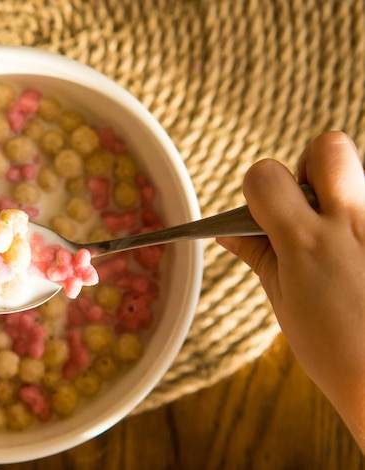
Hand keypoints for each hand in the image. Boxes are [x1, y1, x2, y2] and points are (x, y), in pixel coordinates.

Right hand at [217, 132, 364, 449]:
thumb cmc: (337, 349)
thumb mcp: (283, 302)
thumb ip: (258, 256)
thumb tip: (228, 235)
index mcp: (307, 241)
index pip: (265, 175)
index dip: (256, 189)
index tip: (261, 212)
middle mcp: (351, 222)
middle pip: (328, 146)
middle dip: (309, 167)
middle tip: (308, 208)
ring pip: (360, 172)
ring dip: (340, 193)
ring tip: (336, 234)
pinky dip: (358, 219)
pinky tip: (355, 254)